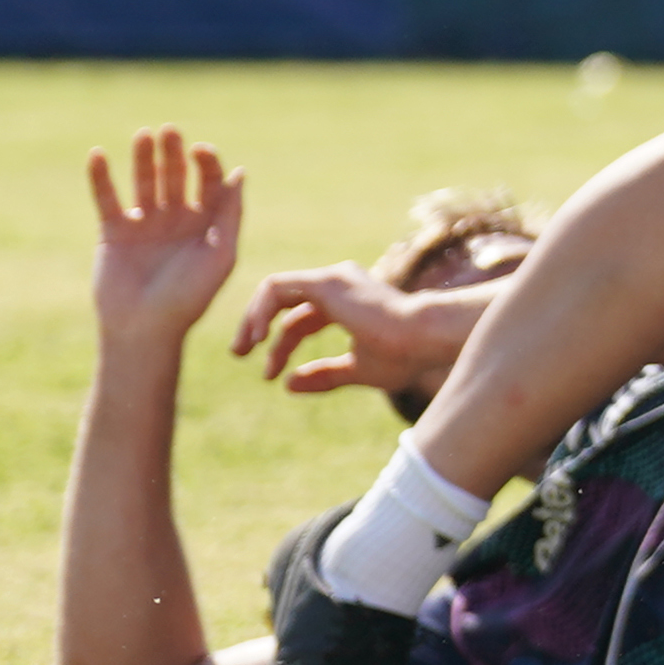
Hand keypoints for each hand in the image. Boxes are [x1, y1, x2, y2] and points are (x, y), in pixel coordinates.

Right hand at [87, 129, 244, 346]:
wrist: (144, 329)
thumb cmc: (189, 297)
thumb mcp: (220, 255)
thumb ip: (230, 215)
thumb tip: (240, 172)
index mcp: (207, 223)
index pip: (209, 182)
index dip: (207, 164)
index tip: (202, 151)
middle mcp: (177, 218)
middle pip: (176, 176)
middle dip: (174, 153)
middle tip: (171, 131)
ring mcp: (144, 223)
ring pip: (144, 182)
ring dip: (143, 158)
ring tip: (144, 134)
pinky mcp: (113, 231)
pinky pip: (106, 198)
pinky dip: (101, 177)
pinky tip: (98, 154)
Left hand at [232, 258, 489, 403]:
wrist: (425, 336)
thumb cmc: (403, 354)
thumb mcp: (358, 370)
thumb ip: (324, 375)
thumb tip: (287, 385)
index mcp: (348, 305)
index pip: (302, 321)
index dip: (282, 348)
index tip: (273, 378)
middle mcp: (339, 285)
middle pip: (286, 306)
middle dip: (257, 329)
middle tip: (238, 354)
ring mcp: (332, 279)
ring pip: (275, 290)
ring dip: (253, 318)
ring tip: (242, 348)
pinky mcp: (324, 281)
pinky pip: (276, 288)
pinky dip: (260, 311)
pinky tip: (256, 337)